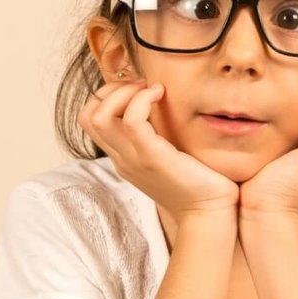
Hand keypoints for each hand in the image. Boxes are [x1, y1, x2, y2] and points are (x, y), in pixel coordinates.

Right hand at [79, 80, 238, 215]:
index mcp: (123, 157)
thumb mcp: (170, 155)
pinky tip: (161, 94)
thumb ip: (159, 135)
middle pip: (88, 114)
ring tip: (149, 88)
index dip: (108, 95)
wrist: (209, 213)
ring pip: (100, 115)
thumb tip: (164, 105)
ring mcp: (133, 159)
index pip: (91, 119)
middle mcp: (122, 158)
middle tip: (141, 85)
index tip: (138, 88)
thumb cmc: (199, 183)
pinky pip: (131, 120)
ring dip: (123, 91)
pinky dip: (142, 98)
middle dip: (111, 89)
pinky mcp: (152, 157)